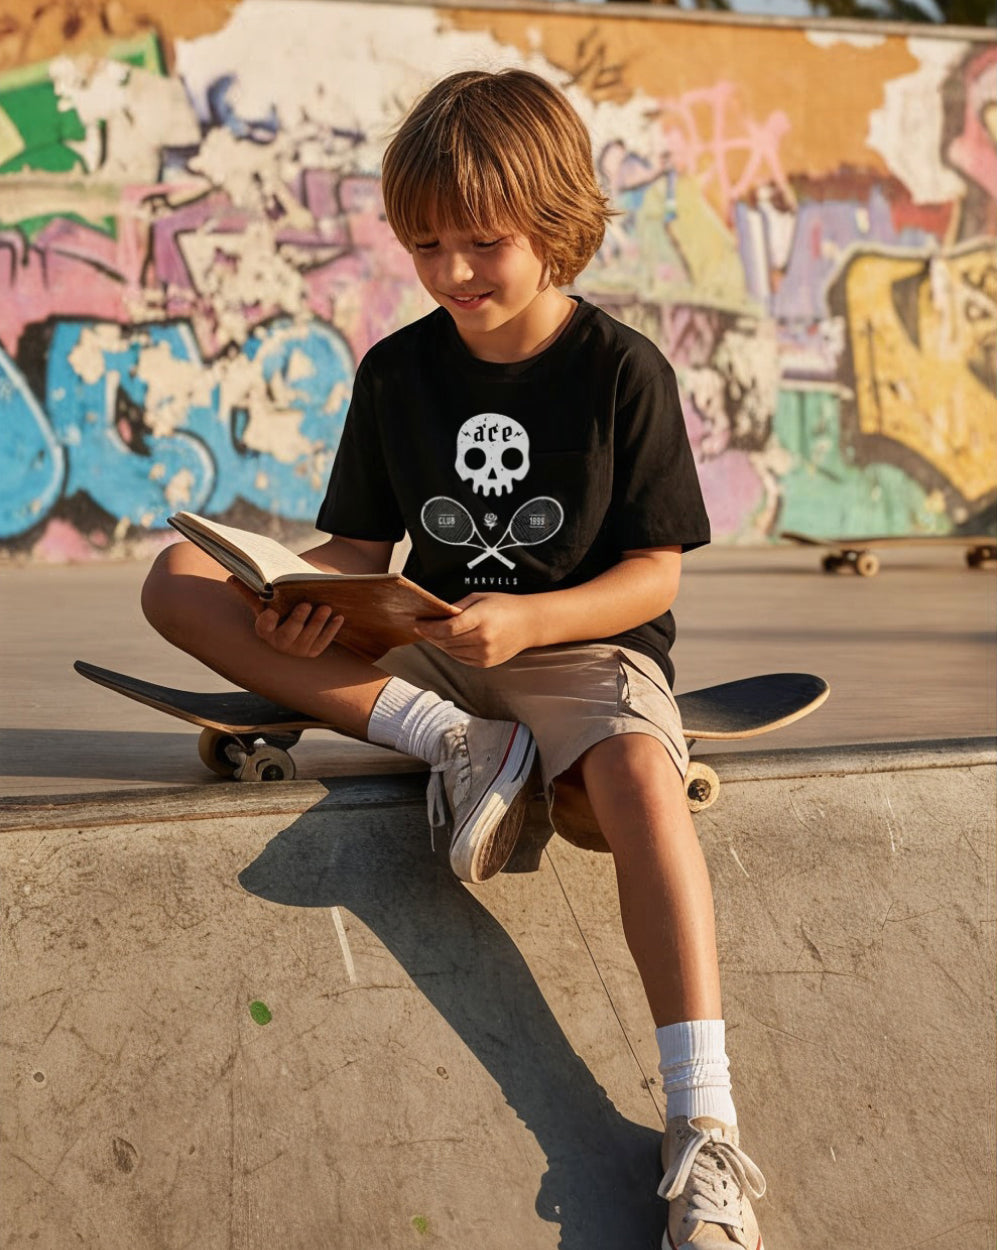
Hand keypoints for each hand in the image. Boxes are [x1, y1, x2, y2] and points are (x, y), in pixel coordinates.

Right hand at [255, 601, 346, 657]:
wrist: (294, 627)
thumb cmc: (277, 611)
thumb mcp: (264, 603)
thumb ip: (250, 592)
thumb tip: (231, 578)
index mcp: (265, 630)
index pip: (263, 627)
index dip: (267, 621)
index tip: (271, 612)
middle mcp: (279, 643)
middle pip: (289, 633)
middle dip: (298, 619)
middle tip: (306, 604)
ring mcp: (297, 649)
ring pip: (308, 637)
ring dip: (318, 622)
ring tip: (326, 607)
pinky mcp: (313, 651)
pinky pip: (323, 642)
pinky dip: (331, 630)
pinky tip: (338, 617)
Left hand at [416, 593, 537, 666]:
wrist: (530, 623)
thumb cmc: (505, 606)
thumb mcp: (480, 598)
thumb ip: (457, 607)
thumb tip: (436, 615)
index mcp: (481, 619)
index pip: (447, 628)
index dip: (428, 627)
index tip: (417, 622)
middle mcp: (483, 639)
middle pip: (446, 641)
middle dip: (430, 634)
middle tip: (421, 627)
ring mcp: (485, 654)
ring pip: (451, 651)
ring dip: (439, 643)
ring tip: (432, 634)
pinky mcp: (486, 663)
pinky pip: (460, 658)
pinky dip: (450, 651)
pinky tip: (447, 642)